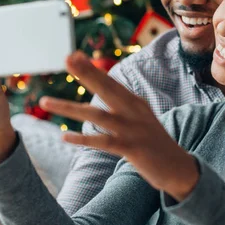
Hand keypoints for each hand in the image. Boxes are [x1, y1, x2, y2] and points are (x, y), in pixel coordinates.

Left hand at [39, 51, 198, 200]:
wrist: (179, 168)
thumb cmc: (155, 144)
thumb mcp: (142, 119)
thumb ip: (125, 105)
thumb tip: (111, 91)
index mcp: (135, 103)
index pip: (110, 82)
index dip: (92, 69)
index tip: (74, 55)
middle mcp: (133, 112)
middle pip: (106, 89)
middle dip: (85, 73)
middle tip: (67, 58)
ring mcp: (132, 130)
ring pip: (96, 115)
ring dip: (69, 107)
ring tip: (45, 102)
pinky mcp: (132, 149)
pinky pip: (103, 142)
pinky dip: (84, 139)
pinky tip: (65, 137)